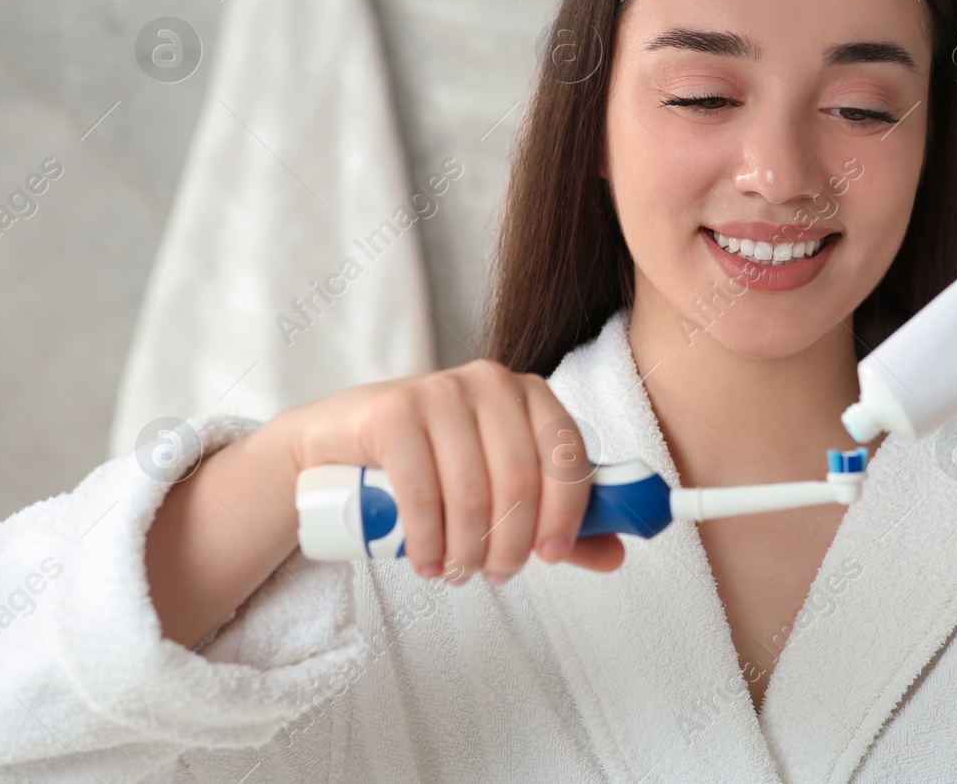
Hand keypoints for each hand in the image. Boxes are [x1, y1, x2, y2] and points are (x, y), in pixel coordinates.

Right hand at [275, 359, 624, 584]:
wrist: (340, 443)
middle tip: (497, 574)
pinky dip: (428, 540)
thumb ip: (556, 521)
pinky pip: (422, 492)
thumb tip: (615, 555)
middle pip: (520, 479)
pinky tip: (427, 563)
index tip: (550, 556)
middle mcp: (490, 383)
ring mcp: (440, 390)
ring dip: (468, 549)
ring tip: (459, 572)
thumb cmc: (433, 465)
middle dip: (512, 542)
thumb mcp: (499, 489)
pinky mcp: (393, 412)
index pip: (567, 454)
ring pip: (472, 491)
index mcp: (530, 394)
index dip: (566, 512)